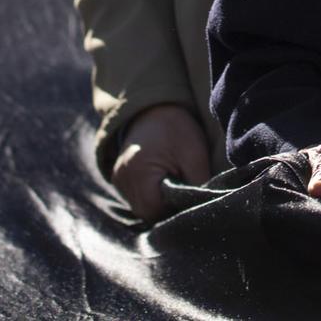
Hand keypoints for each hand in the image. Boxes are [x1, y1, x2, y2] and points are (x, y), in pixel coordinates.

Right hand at [112, 104, 211, 221]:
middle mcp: (123, 179)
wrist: (155, 107)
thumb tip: (202, 209)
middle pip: (147, 213)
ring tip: (174, 182)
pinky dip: (150, 195)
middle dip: (167, 208)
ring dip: (158, 202)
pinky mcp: (118, 177)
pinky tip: (163, 180)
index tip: (189, 196)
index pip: (157, 213)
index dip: (175, 210)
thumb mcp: (195, 156)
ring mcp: (118, 178)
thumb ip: (198, 186)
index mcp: (139, 173)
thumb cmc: (177, 130)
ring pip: (141, 207)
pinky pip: (136, 198)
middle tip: (184, 191)